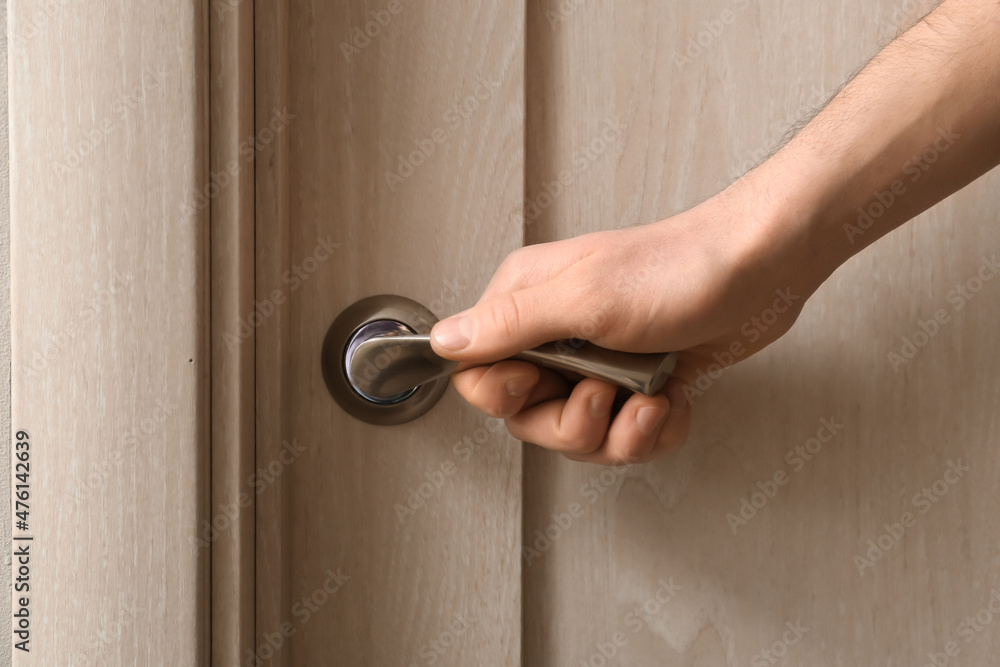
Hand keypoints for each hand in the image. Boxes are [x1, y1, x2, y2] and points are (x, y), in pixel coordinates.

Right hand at [430, 190, 820, 463]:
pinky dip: (652, 432)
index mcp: (528, 303)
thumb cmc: (680, 270)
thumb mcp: (585, 298)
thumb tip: (443, 340)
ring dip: (619, 434)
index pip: (478, 373)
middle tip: (605, 396)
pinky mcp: (635, 383)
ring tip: (650, 403)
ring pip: (579, 435)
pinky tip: (673, 403)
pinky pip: (623, 436)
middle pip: (528, 418)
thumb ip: (509, 324)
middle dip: (573, 426)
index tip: (545, 384)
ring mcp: (596, 361)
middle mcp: (556, 335)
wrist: (761, 272)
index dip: (506, 397)